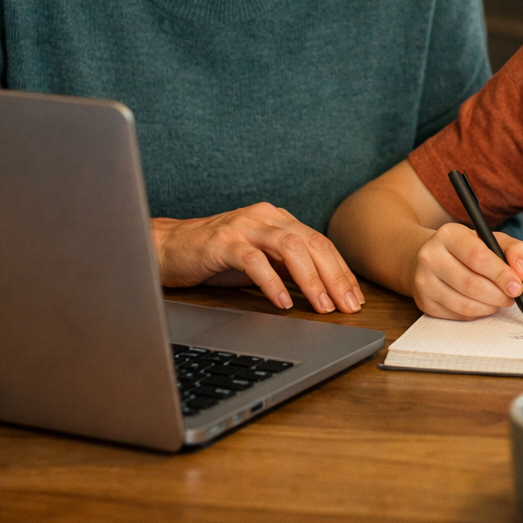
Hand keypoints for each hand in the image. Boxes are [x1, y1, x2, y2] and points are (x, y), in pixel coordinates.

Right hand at [152, 202, 365, 313]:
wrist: (167, 247)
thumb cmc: (215, 255)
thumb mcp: (259, 260)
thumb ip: (287, 267)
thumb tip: (323, 290)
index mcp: (278, 219)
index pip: (320, 242)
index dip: (341, 270)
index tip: (356, 296)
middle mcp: (266, 217)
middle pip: (312, 243)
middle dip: (335, 276)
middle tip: (348, 305)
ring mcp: (244, 227)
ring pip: (290, 247)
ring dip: (311, 279)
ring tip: (322, 306)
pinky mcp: (222, 243)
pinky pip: (254, 261)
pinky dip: (272, 282)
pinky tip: (283, 302)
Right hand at [409, 222, 522, 320]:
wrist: (432, 257)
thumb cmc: (467, 249)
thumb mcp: (492, 239)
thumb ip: (515, 250)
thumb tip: (520, 273)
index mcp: (449, 234)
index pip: (477, 257)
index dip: (500, 274)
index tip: (517, 286)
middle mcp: (431, 256)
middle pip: (471, 284)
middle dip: (498, 294)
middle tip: (512, 296)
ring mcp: (424, 281)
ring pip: (464, 304)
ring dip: (489, 307)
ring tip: (499, 300)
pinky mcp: (424, 302)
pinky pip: (458, 315)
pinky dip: (477, 313)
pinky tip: (482, 304)